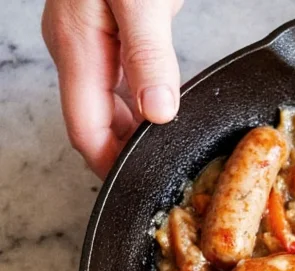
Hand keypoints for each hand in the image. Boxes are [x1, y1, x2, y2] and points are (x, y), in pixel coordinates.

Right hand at [42, 0, 183, 177]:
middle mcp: (78, 47)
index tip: (141, 184)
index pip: (86, 131)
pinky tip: (163, 107)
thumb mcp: (140, 1)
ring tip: (171, 144)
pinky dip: (142, 101)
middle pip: (97, 122)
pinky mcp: (109, 30)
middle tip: (166, 168)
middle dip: (128, 151)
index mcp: (78, 47)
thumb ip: (147, 54)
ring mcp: (91, 39)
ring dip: (137, 127)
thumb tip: (157, 111)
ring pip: (109, 102)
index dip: (112, 164)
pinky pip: (121, 80)